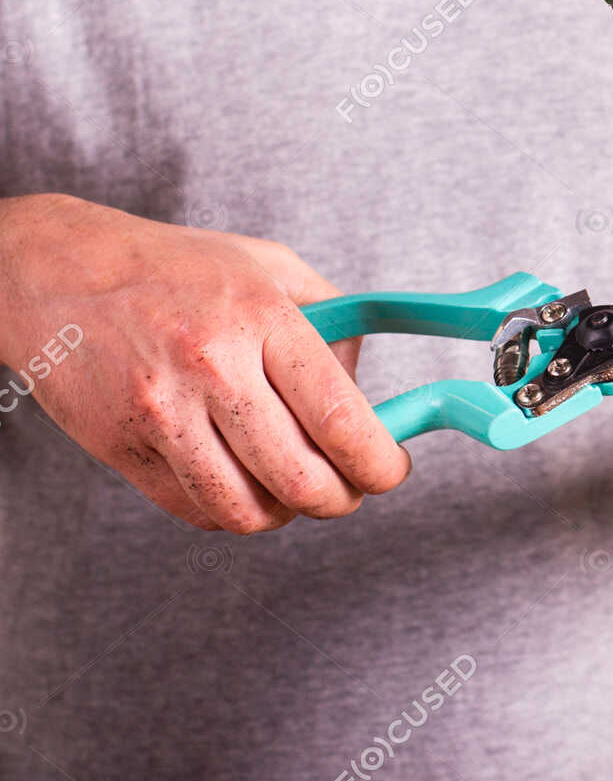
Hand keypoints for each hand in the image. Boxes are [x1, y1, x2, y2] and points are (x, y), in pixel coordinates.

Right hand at [0, 194, 409, 532]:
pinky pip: (194, 509)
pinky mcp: (121, 447)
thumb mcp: (269, 266)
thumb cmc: (172, 267)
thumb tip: (371, 392)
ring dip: (286, 513)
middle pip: (301, 478)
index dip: (379, 462)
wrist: (53, 270)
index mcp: (261, 318)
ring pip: (247, 509)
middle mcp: (212, 367)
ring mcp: (162, 412)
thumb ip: (334, 321)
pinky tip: (243, 481)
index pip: (340, 417)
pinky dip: (232, 510)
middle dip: (342, 499)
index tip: (390, 469)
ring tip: (294, 489)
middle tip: (350, 490)